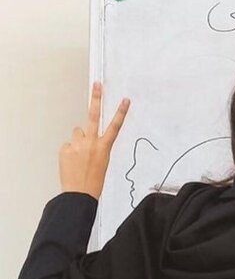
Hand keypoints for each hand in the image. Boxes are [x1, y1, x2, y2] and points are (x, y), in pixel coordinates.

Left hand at [58, 82, 129, 199]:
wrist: (79, 194)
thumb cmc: (93, 181)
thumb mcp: (102, 162)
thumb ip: (96, 146)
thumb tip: (85, 136)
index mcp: (104, 148)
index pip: (115, 126)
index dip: (120, 112)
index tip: (125, 100)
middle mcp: (91, 143)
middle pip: (93, 116)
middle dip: (96, 98)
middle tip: (97, 84)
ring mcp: (78, 145)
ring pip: (77, 133)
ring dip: (78, 140)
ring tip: (79, 156)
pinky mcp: (66, 149)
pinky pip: (68, 145)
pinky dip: (70, 151)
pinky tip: (72, 162)